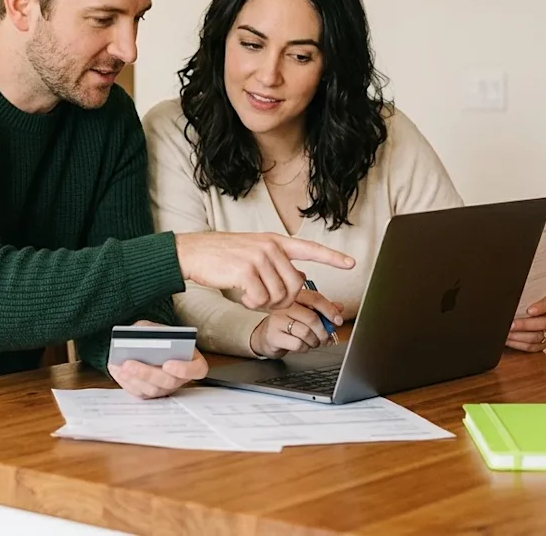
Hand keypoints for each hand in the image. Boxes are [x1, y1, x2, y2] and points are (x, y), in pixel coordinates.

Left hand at [108, 320, 207, 398]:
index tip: (168, 363)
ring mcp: (166, 388)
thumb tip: (139, 339)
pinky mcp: (151, 393)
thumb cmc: (156, 335)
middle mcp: (181, 378)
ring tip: (120, 366)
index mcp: (192, 359)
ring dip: (134, 379)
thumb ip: (151, 332)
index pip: (197, 369)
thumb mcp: (156, 327)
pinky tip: (116, 370)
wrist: (148, 343)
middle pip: (169, 382)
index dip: (184, 369)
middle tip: (129, 364)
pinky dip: (126, 382)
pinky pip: (139, 392)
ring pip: (152, 390)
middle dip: (147, 373)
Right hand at [175, 232, 354, 310]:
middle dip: (284, 299)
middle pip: (296, 284)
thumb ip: (275, 263)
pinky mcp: (246, 270)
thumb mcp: (253, 252)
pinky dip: (252, 304)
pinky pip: (261, 299)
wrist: (194, 252)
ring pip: (279, 295)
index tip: (351, 263)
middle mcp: (270, 247)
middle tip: (266, 298)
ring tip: (250, 294)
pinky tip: (242, 296)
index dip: (332, 257)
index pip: (310, 248)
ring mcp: (258, 257)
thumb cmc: (222, 257)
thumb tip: (296, 281)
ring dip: (265, 303)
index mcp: (275, 241)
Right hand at [250, 289, 343, 358]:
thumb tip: (339, 308)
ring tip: (313, 342)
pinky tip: (302, 346)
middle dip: (324, 331)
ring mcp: (277, 320)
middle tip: (326, 338)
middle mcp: (284, 306)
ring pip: (306, 332)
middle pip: (312, 317)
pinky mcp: (274, 335)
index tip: (338, 321)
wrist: (266, 336)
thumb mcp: (306, 313)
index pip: (315, 298)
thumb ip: (322, 310)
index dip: (330, 310)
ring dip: (315, 341)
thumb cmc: (288, 324)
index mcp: (294, 296)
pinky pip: (297, 344)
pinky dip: (305, 348)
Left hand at [507, 295, 545, 351]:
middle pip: (544, 323)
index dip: (541, 307)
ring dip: (519, 336)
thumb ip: (519, 298)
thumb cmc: (520, 305)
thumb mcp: (521, 299)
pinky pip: (532, 346)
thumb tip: (506, 299)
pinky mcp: (542, 344)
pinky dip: (519, 344)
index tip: (529, 310)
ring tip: (507, 333)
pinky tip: (508, 340)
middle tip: (510, 325)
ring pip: (537, 336)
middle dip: (525, 325)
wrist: (518, 316)